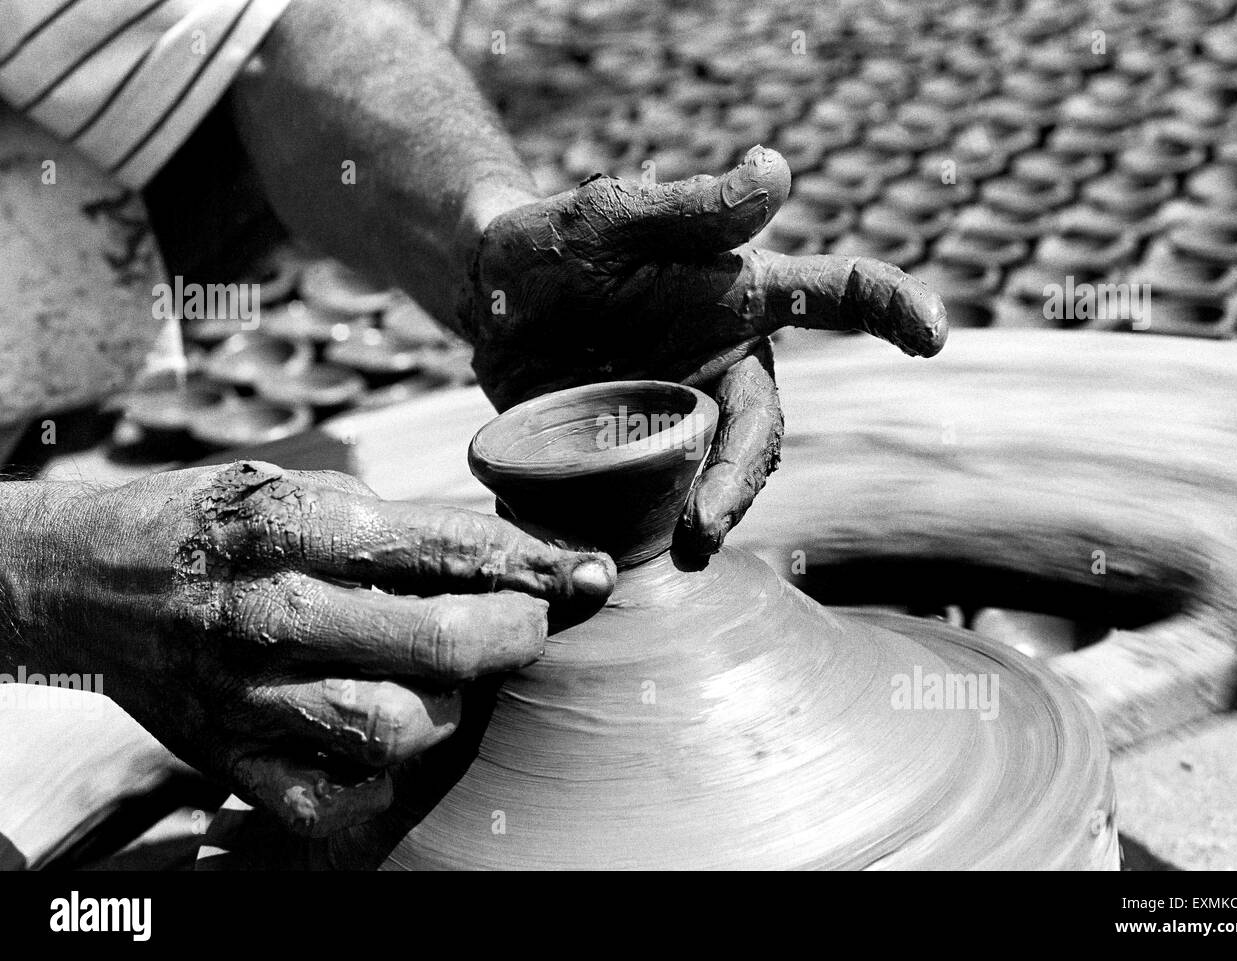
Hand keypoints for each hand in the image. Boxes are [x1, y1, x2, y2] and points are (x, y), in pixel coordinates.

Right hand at [30, 462, 614, 835]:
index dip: (533, 561)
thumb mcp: (291, 488)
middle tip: (534, 626)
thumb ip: (387, 523)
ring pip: (397, 729)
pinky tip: (386, 733)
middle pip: (440, 644)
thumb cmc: (211, 525)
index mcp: (292, 525)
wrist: (82, 579)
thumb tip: (507, 552)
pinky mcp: (230, 759)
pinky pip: (334, 794)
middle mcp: (272, 611)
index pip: (444, 547)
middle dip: (515, 635)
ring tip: (451, 682)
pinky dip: (378, 776)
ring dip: (451, 709)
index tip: (589, 572)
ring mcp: (248, 697)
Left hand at [460, 146, 947, 554]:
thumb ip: (689, 208)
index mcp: (739, 297)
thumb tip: (775, 167)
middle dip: (743, 475)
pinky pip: (661, 498)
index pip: (835, 294)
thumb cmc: (556, 243)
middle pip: (763, 427)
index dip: (891, 308)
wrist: (491, 301)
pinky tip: (622, 550)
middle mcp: (725, 363)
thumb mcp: (610, 217)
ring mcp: (683, 414)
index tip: (933, 334)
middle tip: (705, 521)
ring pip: (719, 473)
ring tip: (676, 547)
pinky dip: (652, 527)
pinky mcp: (640, 454)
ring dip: (705, 511)